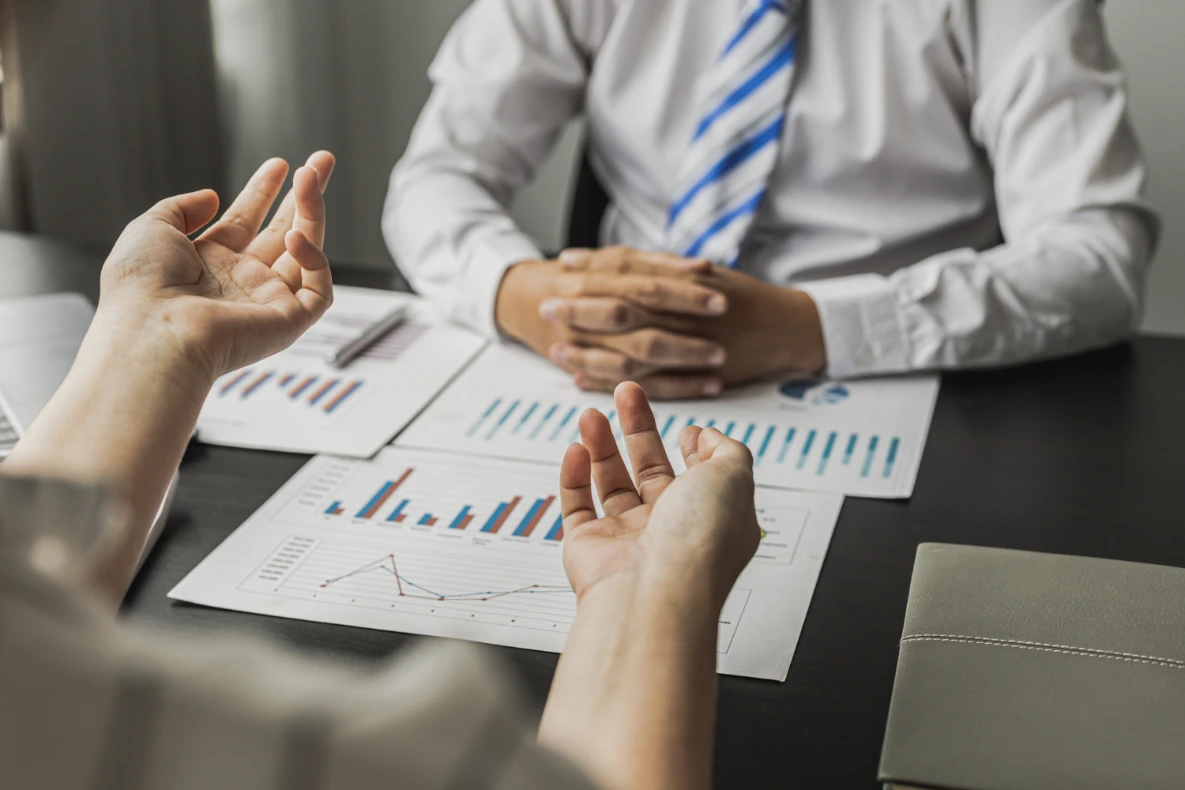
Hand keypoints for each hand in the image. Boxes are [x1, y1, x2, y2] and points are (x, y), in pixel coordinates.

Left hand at [96, 152, 335, 383]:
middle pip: (284, 232)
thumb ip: (182, 207)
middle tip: (322, 161)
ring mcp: (266, 301)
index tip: (280, 165)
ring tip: (310, 178)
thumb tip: (211, 196)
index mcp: (208, 263)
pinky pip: (319, 289)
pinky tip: (299, 237)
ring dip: (313, 212)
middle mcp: (240, 281)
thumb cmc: (142, 288)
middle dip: (305, 196)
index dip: (264, 191)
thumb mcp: (150, 228)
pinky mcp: (289, 321)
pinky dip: (315, 259)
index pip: (245, 221)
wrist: (154, 332)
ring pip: (307, 253)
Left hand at [534, 252, 826, 398]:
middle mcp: (682, 315)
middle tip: (546, 307)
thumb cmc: (745, 298)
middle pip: (621, 311)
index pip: (628, 273)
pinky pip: (644, 384)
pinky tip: (583, 381)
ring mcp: (686, 349)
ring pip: (627, 352)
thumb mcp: (705, 273)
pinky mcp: (689, 379)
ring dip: (588, 352)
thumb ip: (663, 267)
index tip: (562, 266)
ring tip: (556, 352)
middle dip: (581, 310)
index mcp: (683, 284)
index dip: (593, 269)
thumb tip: (618, 260)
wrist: (789, 327)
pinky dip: (612, 383)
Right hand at [559, 382, 759, 608]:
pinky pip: (577, 505)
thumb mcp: (734, 478)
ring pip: (611, 481)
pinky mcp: (589, 546)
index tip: (686, 428)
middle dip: (638, 428)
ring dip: (601, 444)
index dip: (694, 450)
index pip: (700, 478)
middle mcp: (670, 529)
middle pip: (650, 469)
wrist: (654, 593)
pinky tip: (576, 449)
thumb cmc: (698, 542)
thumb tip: (708, 436)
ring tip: (591, 414)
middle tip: (625, 393)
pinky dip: (574, 476)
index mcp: (710, 518)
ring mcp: (628, 538)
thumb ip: (727, 450)